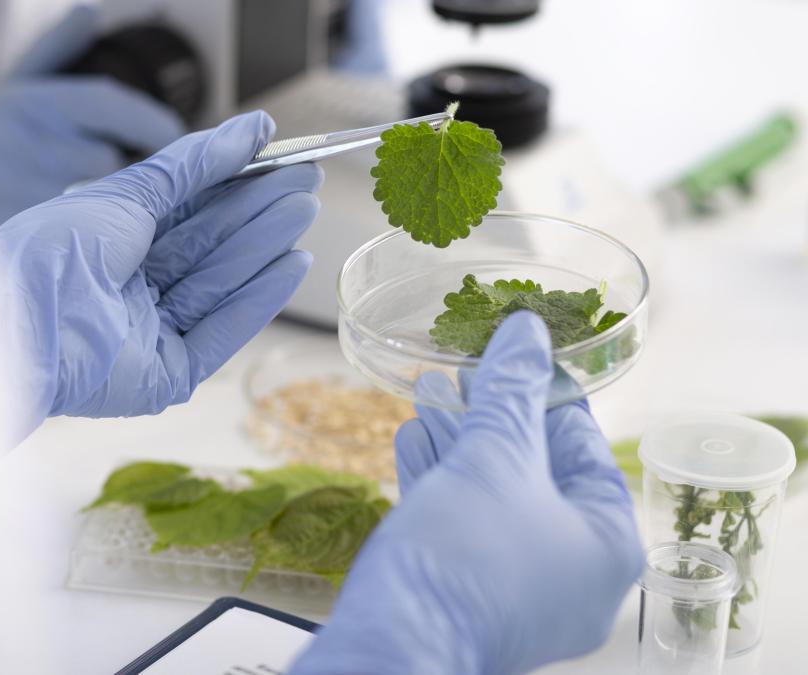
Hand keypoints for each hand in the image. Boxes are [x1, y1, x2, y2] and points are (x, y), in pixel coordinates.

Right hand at [0, 6, 184, 223]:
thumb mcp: (12, 87)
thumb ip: (56, 49)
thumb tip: (91, 9)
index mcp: (36, 102)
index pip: (111, 105)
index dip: (152, 122)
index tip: (174, 135)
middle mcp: (34, 142)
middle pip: (110, 159)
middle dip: (128, 170)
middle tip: (139, 179)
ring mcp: (31, 191)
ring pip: (100, 199)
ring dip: (109, 204)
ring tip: (105, 208)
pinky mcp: (32, 233)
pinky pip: (82, 233)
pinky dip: (91, 232)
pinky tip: (88, 235)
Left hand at [0, 111, 321, 430]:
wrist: (22, 319)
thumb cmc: (56, 249)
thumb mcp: (128, 191)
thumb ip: (194, 164)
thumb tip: (252, 128)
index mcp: (114, 246)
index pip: (188, 212)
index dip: (235, 185)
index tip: (278, 160)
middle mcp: (133, 290)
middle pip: (209, 247)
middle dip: (258, 213)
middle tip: (307, 182)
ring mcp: (150, 334)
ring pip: (219, 283)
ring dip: (264, 247)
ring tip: (304, 211)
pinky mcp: (166, 374)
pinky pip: (220, 331)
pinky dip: (258, 299)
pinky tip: (293, 264)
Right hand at [290, 313, 642, 674]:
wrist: (392, 651)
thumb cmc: (462, 559)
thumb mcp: (492, 458)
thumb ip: (512, 391)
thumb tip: (527, 332)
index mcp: (606, 542)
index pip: (583, 445)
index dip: (542, 390)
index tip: (512, 352)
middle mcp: (575, 575)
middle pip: (534, 471)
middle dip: (488, 416)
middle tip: (458, 371)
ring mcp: (523, 594)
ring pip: (493, 499)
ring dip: (457, 444)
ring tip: (427, 395)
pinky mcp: (474, 601)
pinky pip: (466, 530)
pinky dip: (441, 484)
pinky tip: (412, 442)